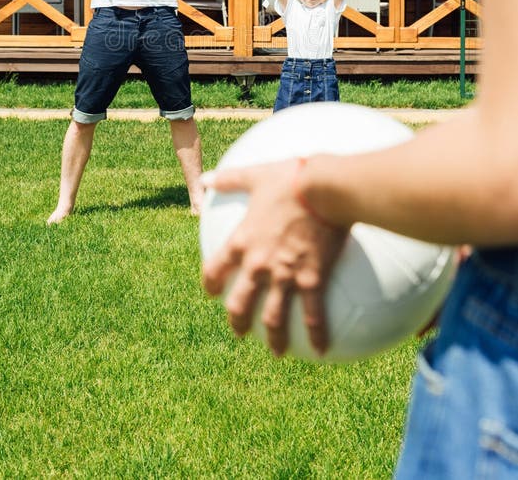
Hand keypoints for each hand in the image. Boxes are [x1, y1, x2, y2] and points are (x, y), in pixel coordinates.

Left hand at [202, 158, 348, 356]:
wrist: (322, 189)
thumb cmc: (290, 178)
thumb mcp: (255, 175)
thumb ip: (230, 179)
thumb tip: (207, 177)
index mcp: (242, 241)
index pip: (216, 269)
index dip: (210, 283)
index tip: (211, 293)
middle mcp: (258, 265)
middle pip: (240, 302)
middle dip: (237, 320)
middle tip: (240, 331)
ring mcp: (284, 276)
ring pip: (273, 318)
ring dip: (273, 339)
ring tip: (277, 352)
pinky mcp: (312, 281)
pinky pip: (313, 316)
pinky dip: (316, 336)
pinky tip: (322, 350)